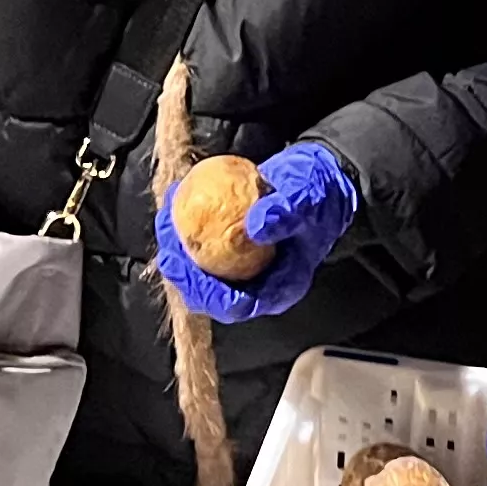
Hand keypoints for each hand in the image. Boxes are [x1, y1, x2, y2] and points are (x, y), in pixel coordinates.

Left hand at [155, 143, 358, 324]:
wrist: (319, 179)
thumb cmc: (319, 193)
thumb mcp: (307, 200)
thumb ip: (284, 214)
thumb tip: (255, 227)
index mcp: (279, 287)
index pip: (237, 305)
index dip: (207, 293)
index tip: (186, 268)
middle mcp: (258, 283)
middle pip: (211, 292)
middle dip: (183, 273)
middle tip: (168, 245)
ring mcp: (243, 267)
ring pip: (201, 269)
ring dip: (179, 248)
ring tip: (166, 219)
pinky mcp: (231, 247)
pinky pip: (202, 243)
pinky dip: (186, 225)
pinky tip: (175, 200)